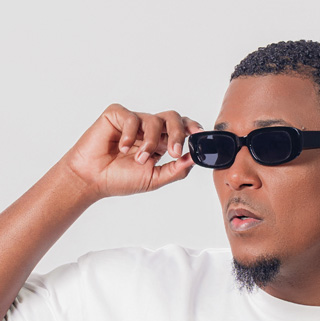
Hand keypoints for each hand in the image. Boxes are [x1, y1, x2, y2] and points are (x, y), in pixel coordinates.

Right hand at [59, 103, 201, 199]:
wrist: (92, 180)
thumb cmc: (120, 179)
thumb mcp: (154, 179)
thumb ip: (176, 170)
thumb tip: (194, 158)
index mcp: (161, 142)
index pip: (182, 128)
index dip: (192, 128)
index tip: (200, 135)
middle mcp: (149, 129)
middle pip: (173, 118)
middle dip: (177, 133)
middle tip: (174, 151)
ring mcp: (133, 122)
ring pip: (154, 119)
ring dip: (150, 142)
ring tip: (140, 159)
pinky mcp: (116, 115)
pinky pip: (131, 118)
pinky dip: (130, 134)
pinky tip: (122, 148)